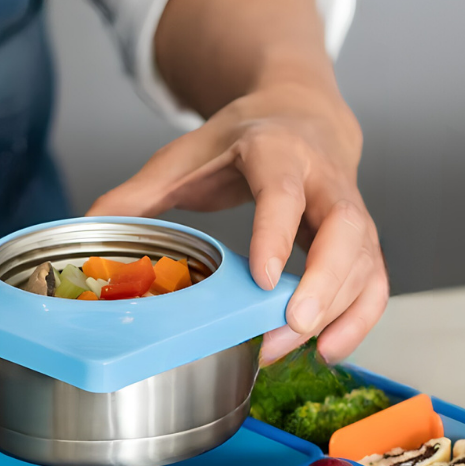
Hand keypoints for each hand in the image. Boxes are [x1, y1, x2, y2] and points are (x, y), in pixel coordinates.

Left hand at [87, 0, 387, 365]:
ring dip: (339, 312)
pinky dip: (360, 320)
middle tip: (294, 327)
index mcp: (277, 151)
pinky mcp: (364, 239)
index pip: (284, 191)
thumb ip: (140, 193)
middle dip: (325, 284)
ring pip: (366, 262)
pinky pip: (376, 282)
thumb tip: (88, 227)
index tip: (263, 280)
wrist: (302, 115)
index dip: (276, 233)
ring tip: (299, 350)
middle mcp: (325, 179)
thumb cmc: (242, 141)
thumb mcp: (186, 155)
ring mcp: (353, 210)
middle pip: (346, 230)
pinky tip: (328, 350)